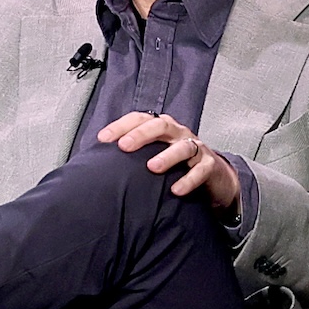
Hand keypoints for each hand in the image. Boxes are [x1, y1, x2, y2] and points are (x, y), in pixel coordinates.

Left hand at [99, 112, 240, 210]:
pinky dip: (189, 179)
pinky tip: (176, 190)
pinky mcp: (210, 166)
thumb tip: (95, 163)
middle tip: (125, 147)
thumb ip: (131, 156)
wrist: (213, 178)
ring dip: (167, 156)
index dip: (121, 125)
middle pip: (161, 126)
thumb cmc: (175, 165)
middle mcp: (178, 133)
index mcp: (161, 128)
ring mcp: (196, 148)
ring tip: (152, 167)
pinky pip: (201, 169)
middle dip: (141, 134)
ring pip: (184, 146)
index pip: (140, 119)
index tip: (102, 138)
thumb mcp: (153, 155)